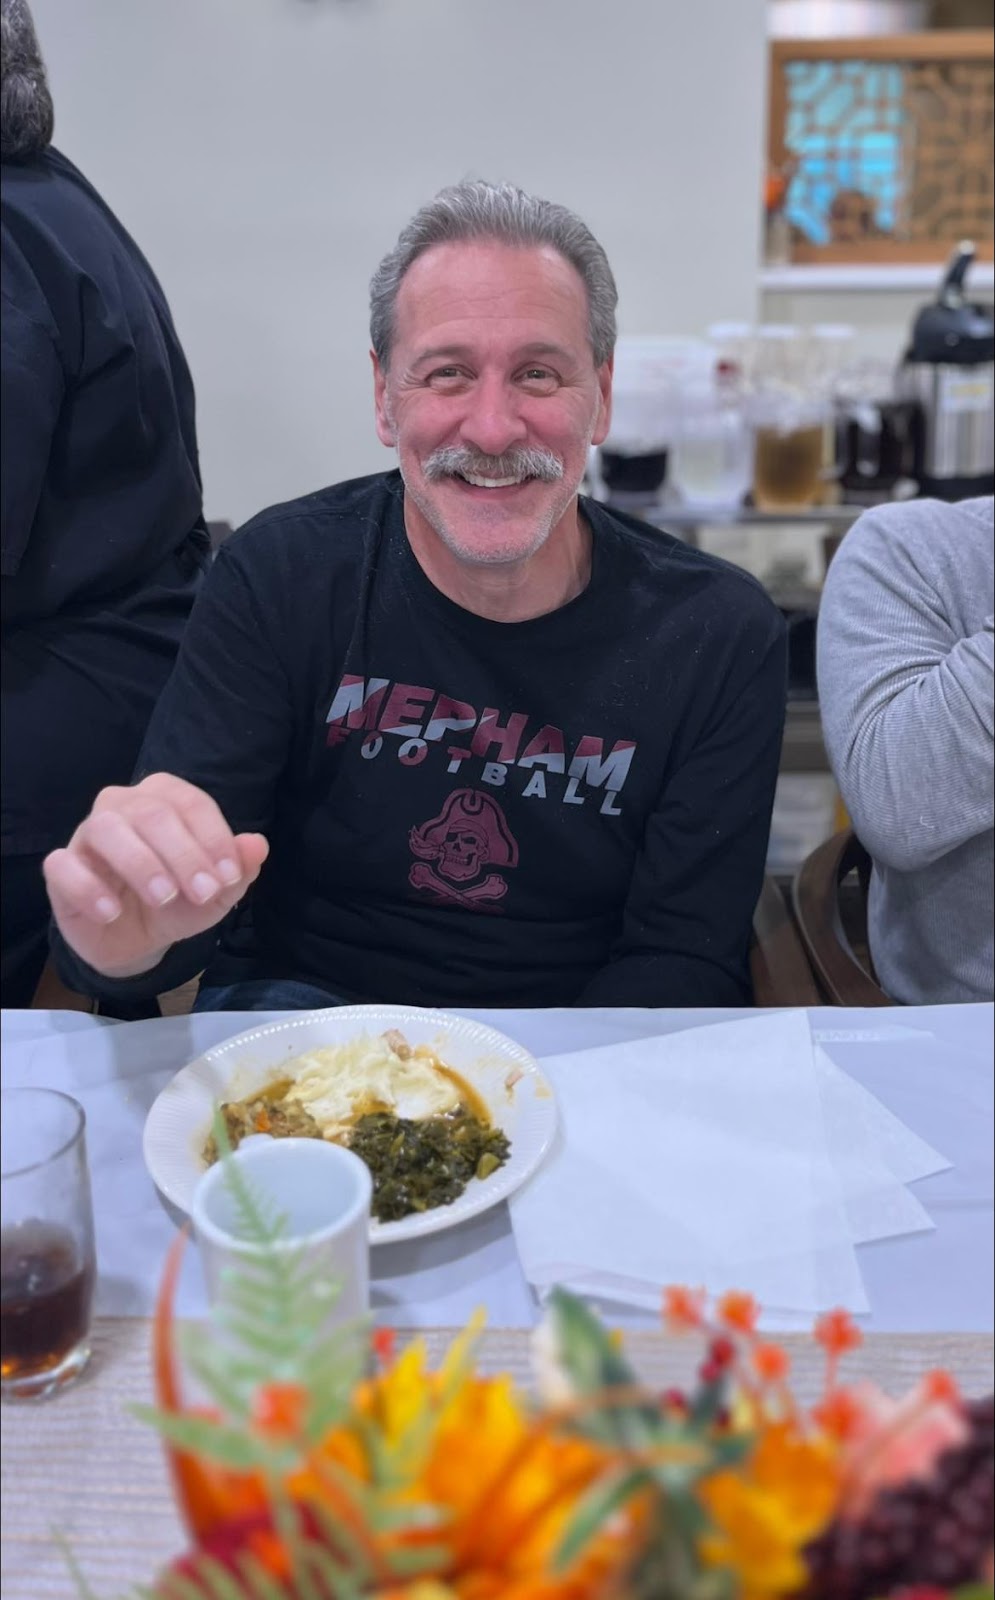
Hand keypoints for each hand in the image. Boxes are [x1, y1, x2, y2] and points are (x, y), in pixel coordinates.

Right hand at [43, 774, 268, 977]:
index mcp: (165, 799)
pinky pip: (63, 865)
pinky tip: (111, 912)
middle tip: (203, 893)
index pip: (191, 803)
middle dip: (183, 854)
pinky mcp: (61, 868)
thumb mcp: (216, 893)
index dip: (213, 838)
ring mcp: (87, 834)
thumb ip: (238, 868)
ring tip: (163, 898)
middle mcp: (123, 806)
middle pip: (152, 812)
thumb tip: (258, 844)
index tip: (228, 878)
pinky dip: (88, 888)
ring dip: (140, 863)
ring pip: (105, 828)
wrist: (136, 940)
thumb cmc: (178, 902)